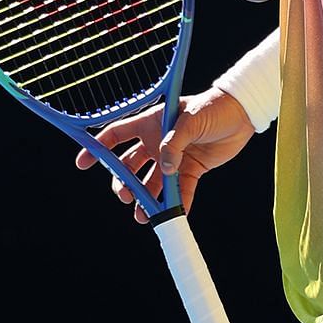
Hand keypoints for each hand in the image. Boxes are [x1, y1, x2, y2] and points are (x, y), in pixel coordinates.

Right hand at [73, 87, 255, 221]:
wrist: (240, 114)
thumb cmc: (212, 107)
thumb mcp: (189, 120)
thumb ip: (173, 144)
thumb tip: (165, 169)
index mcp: (149, 123)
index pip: (116, 135)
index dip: (98, 149)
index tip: (82, 164)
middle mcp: (156, 142)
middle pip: (130, 166)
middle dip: (124, 182)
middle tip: (125, 196)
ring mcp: (173, 158)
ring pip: (152, 182)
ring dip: (145, 198)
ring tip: (142, 215)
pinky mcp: (192, 170)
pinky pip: (180, 191)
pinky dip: (176, 204)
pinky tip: (171, 215)